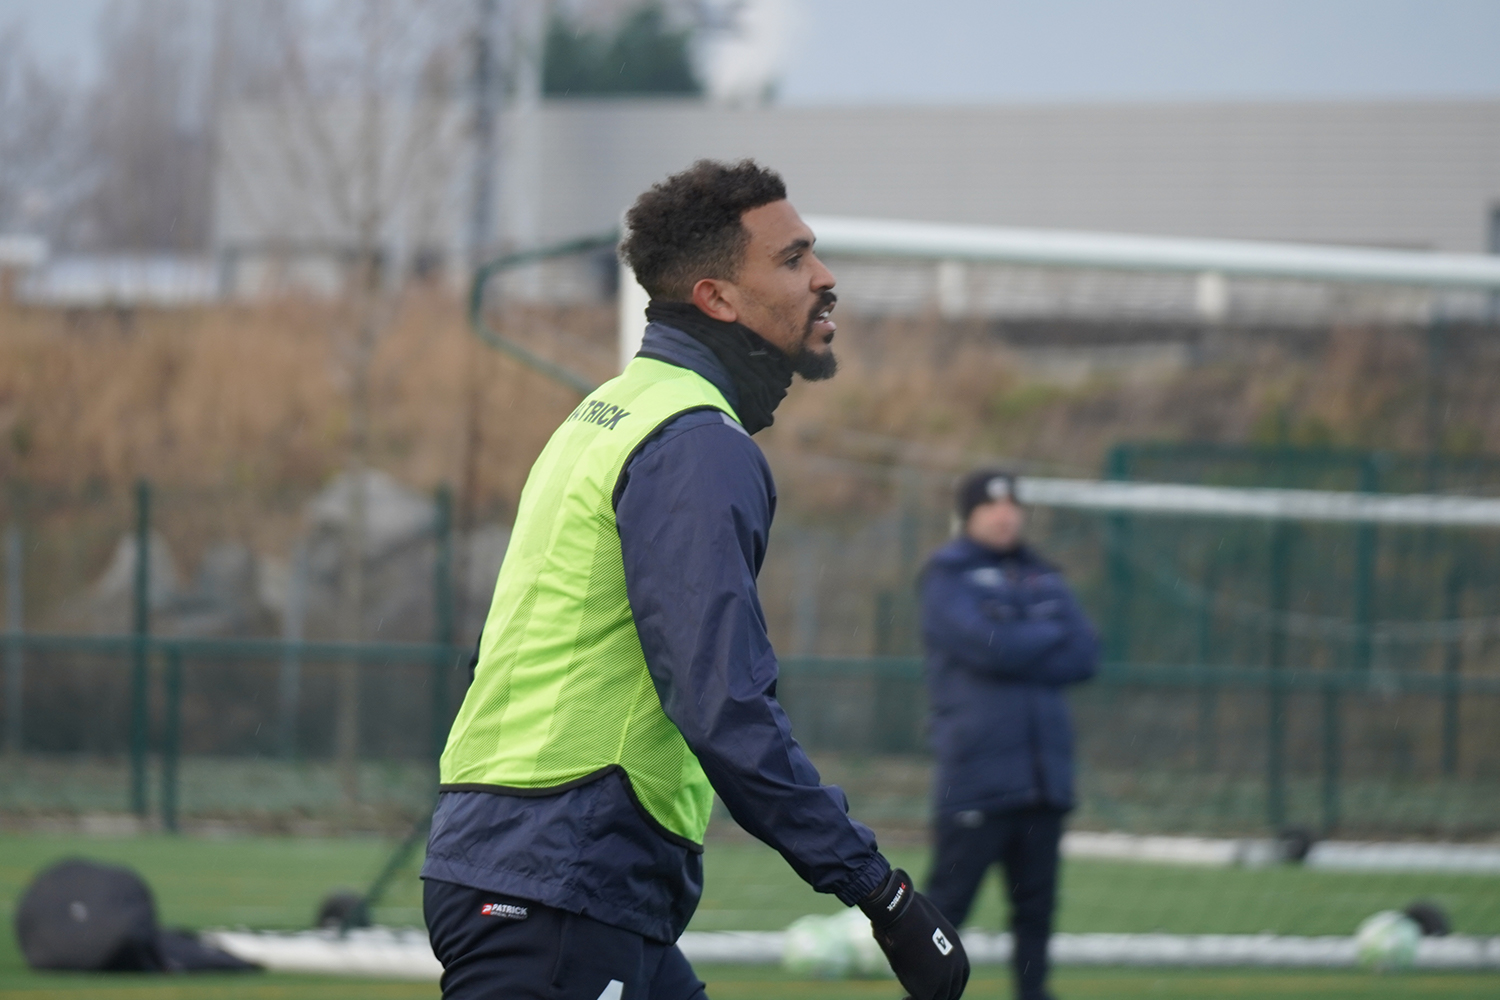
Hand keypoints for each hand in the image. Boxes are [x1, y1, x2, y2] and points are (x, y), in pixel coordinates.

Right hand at [858, 868, 968, 999]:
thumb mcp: (925, 925)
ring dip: (924, 997)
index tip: (939, 988)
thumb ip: (928, 940)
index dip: (951, 985)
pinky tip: (903, 999)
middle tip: (922, 996)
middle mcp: (955, 965)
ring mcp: (944, 978)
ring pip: (939, 997)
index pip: (960, 976)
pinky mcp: (929, 988)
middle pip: (952, 991)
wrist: (900, 913)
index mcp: (956, 949)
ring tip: (908, 999)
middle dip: (940, 996)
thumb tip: (913, 937)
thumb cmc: (905, 912)